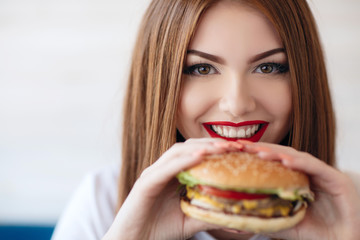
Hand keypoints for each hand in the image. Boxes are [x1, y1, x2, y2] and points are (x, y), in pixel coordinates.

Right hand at [102, 138, 242, 239]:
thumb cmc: (159, 231)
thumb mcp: (190, 220)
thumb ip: (209, 214)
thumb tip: (236, 218)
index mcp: (174, 175)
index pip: (198, 154)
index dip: (218, 149)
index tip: (241, 150)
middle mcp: (164, 170)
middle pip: (190, 148)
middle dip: (213, 144)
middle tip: (237, 145)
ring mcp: (153, 174)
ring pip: (178, 152)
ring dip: (201, 148)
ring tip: (222, 147)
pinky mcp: (146, 183)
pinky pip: (166, 169)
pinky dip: (183, 161)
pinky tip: (199, 157)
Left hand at [239, 141, 359, 239]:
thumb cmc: (316, 235)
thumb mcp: (285, 222)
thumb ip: (268, 214)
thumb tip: (239, 212)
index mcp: (299, 179)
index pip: (275, 162)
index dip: (256, 155)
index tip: (237, 150)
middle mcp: (311, 173)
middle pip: (284, 156)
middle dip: (263, 150)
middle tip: (243, 146)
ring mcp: (325, 174)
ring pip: (298, 158)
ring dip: (277, 153)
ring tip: (259, 153)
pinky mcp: (338, 180)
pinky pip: (316, 167)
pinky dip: (299, 163)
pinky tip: (284, 161)